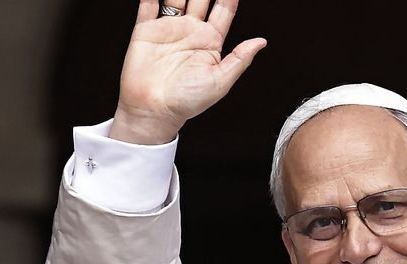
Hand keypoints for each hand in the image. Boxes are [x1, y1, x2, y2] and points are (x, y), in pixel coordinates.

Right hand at [111, 0, 267, 144]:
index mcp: (210, 42)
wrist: (153, 110)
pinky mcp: (146, 30)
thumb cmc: (187, 102)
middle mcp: (190, 31)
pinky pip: (148, 4)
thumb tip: (261, 42)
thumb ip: (240, 59)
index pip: (224, 10)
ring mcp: (168, 28)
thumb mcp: (220, 82)